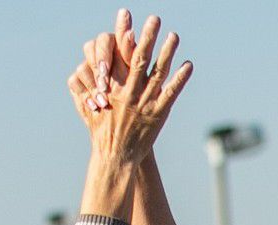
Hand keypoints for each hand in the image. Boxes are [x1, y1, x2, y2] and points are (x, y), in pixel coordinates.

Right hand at [68, 12, 190, 167]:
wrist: (114, 155)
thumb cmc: (100, 128)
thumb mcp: (89, 102)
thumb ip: (91, 82)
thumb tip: (92, 63)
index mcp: (111, 86)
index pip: (116, 55)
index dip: (122, 34)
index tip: (126, 15)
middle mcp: (128, 91)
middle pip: (139, 58)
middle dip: (147, 36)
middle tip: (154, 18)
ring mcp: (144, 102)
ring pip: (157, 72)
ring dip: (167, 52)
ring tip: (174, 34)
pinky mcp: (158, 114)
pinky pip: (171, 93)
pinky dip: (180, 79)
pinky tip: (189, 64)